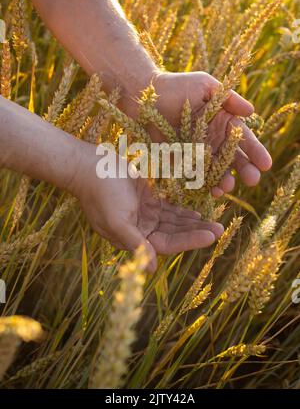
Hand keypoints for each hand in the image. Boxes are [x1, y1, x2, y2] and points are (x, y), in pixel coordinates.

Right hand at [71, 143, 223, 270]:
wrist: (89, 166)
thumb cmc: (100, 193)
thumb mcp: (116, 220)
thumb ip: (134, 243)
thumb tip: (151, 268)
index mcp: (133, 238)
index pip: (167, 244)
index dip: (190, 241)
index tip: (211, 236)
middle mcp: (140, 230)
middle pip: (174, 234)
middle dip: (196, 232)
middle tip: (220, 229)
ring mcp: (144, 214)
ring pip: (174, 221)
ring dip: (193, 222)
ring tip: (215, 222)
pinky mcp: (146, 199)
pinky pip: (168, 208)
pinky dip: (182, 211)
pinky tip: (197, 213)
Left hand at [151, 71, 271, 196]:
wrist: (145, 95)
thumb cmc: (177, 86)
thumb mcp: (205, 86)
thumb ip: (228, 98)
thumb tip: (251, 111)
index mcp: (223, 122)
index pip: (243, 139)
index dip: (256, 152)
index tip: (266, 164)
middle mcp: (213, 140)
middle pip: (233, 158)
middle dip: (244, 170)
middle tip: (252, 180)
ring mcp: (197, 152)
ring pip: (215, 170)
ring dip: (223, 180)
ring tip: (227, 187)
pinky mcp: (180, 161)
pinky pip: (193, 175)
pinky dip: (201, 184)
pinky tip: (209, 190)